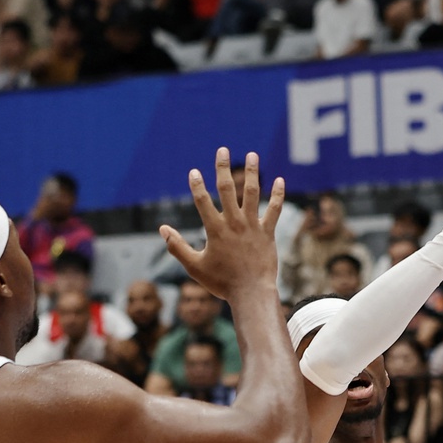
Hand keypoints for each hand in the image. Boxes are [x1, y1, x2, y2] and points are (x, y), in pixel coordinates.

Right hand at [159, 148, 285, 302]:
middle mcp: (234, 223)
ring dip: (252, 173)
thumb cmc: (221, 283)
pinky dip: (277, 195)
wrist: (251, 293)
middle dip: (223, 168)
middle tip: (223, 149)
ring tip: (253, 155)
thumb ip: (177, 247)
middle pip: (227, 189)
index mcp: (215, 230)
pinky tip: (280, 180)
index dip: (197, 186)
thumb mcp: (194, 266)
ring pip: (253, 193)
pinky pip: (274, 210)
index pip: (203, 202)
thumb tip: (162, 229)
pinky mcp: (268, 232)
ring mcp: (252, 226)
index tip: (194, 172)